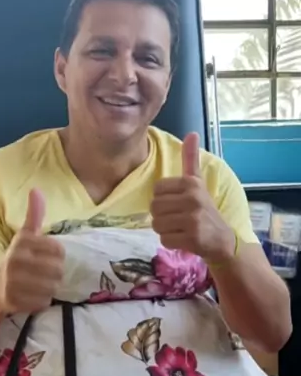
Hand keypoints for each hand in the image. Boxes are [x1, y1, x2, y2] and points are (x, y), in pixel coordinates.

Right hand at [0, 188, 64, 313]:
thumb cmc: (16, 259)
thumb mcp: (24, 236)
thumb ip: (33, 215)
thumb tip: (35, 189)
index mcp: (22, 243)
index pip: (59, 250)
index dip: (57, 256)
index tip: (47, 257)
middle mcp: (15, 261)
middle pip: (58, 270)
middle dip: (55, 274)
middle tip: (44, 274)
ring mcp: (13, 282)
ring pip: (52, 287)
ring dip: (49, 288)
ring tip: (38, 285)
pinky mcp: (13, 301)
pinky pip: (42, 302)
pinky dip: (40, 302)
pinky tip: (31, 296)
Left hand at [150, 132, 235, 263]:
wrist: (222, 239)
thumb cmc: (205, 209)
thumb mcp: (198, 182)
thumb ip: (191, 159)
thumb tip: (191, 133)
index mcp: (191, 183)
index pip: (157, 189)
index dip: (163, 199)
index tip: (177, 203)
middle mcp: (192, 198)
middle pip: (154, 207)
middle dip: (161, 216)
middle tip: (178, 218)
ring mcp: (193, 219)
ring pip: (156, 224)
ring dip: (165, 229)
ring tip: (180, 228)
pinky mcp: (192, 237)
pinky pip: (164, 239)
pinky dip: (171, 242)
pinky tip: (184, 239)